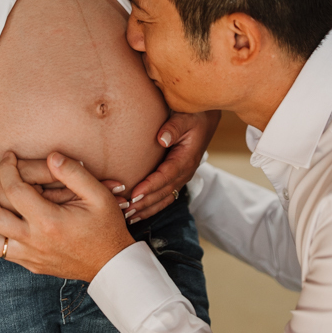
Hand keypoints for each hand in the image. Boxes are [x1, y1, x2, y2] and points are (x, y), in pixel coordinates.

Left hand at [0, 151, 134, 281]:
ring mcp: (28, 255)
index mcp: (49, 221)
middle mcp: (33, 240)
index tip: (8, 156)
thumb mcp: (99, 195)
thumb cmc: (107, 227)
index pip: (16, 189)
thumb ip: (73, 173)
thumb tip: (51, 156)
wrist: (112, 266)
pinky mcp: (28, 264)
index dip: (9, 168)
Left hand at [124, 109, 219, 223]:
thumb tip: (162, 139)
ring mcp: (182, 177)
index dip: (150, 186)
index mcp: (186, 159)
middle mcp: (185, 172)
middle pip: (163, 193)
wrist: (206, 118)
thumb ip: (174, 127)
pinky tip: (138, 213)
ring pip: (164, 199)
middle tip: (125, 210)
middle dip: (144, 204)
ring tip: (128, 217)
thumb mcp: (185, 117)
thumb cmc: (194, 116)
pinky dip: (152, 206)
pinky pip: (165, 196)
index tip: (134, 194)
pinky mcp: (177, 177)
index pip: (166, 176)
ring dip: (147, 209)